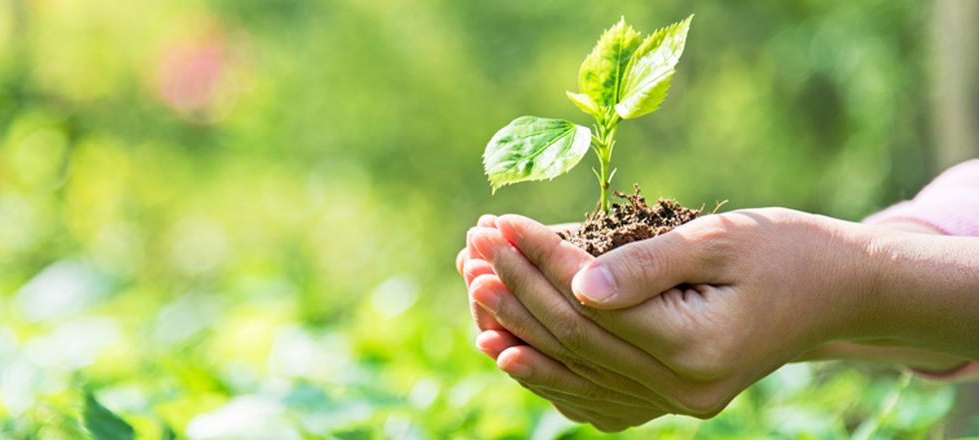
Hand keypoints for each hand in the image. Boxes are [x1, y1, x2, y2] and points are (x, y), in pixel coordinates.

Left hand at [462, 209, 881, 427]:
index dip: (542, 261)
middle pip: (577, 340)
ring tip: (474, 292)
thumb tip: (579, 285)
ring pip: (577, 371)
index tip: (501, 225)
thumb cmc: (786, 251)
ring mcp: (676, 403)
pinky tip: (507, 353)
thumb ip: (648, 265)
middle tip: (472, 252)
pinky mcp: (670, 399)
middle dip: (519, 291)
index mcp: (697, 347)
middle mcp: (683, 389)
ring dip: (519, 331)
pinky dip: (549, 373)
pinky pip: (595, 395)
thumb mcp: (723, 241)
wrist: (838, 292)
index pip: (594, 305)